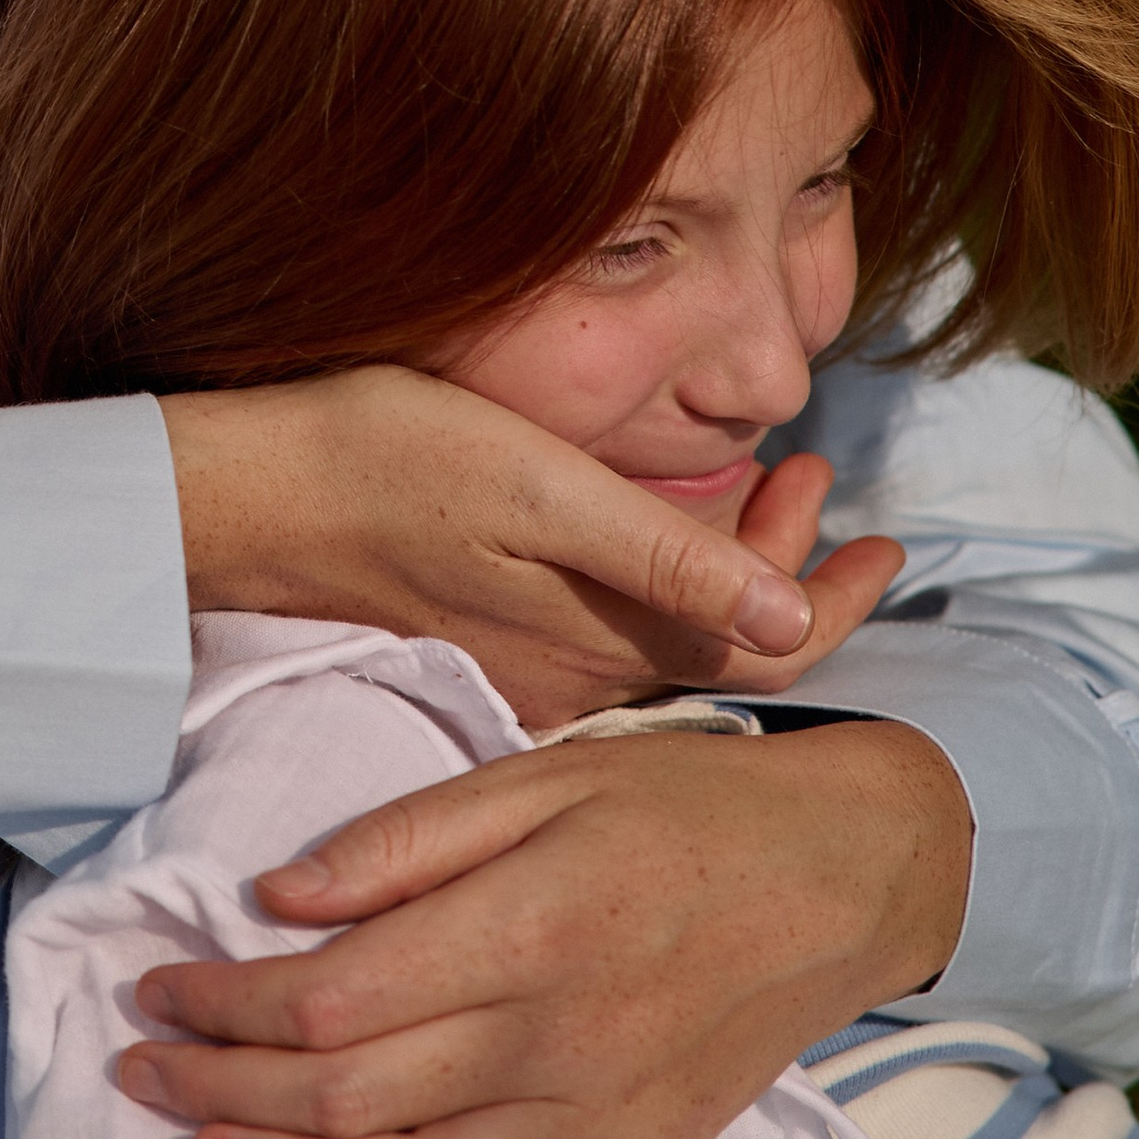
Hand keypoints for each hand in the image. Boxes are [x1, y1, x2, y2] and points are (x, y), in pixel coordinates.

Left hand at [116, 716, 972, 1138]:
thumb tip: (278, 899)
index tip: (155, 988)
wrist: (845, 870)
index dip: (221, 1006)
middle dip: (220, 1095)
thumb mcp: (541, 774)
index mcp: (519, 932)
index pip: (324, 1002)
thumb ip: (406, 841)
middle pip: (346, 1102)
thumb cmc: (681, 804)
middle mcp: (552, 1043)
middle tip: (139, 1076)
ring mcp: (602, 1119)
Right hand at [162, 368, 898, 731]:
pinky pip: (613, 639)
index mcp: (603, 640)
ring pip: (669, 641)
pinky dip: (667, 586)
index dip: (839, 604)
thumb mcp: (540, 489)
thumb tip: (793, 619)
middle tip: (824, 486)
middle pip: (725, 648)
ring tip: (772, 488)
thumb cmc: (385, 463)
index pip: (766, 651)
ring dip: (732, 571)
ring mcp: (525, 669)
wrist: (246, 497)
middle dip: (793, 572)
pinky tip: (665, 539)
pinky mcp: (483, 649)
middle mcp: (575, 675)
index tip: (892, 544)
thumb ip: (666, 557)